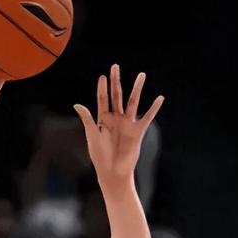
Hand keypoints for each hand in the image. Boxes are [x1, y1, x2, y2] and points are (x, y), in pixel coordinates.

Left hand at [73, 64, 163, 190]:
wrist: (112, 171)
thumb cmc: (100, 155)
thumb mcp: (92, 135)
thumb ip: (87, 118)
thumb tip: (77, 104)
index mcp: (103, 119)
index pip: (102, 99)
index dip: (102, 87)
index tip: (102, 76)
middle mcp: (116, 118)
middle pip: (116, 95)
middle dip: (116, 81)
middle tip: (115, 66)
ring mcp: (127, 123)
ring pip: (133, 102)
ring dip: (136, 89)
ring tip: (141, 75)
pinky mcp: (137, 131)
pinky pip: (147, 117)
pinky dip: (154, 108)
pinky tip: (160, 98)